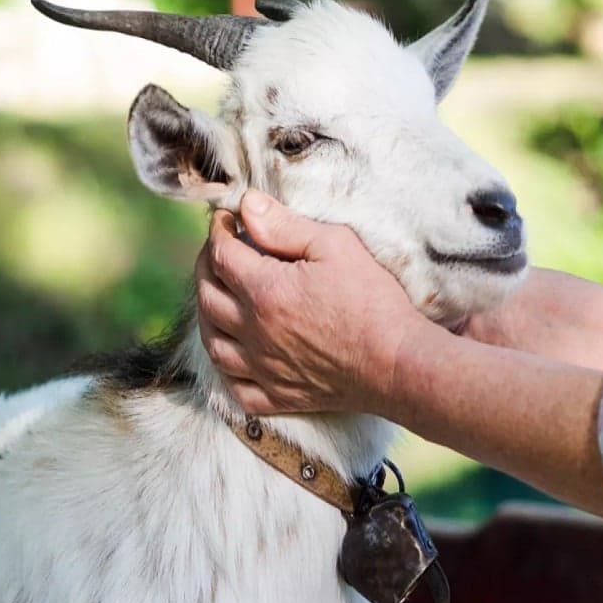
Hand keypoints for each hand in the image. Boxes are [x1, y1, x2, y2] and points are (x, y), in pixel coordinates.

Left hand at [195, 191, 421, 413]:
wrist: (397, 363)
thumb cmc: (372, 302)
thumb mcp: (335, 246)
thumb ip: (284, 226)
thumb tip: (247, 206)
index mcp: (264, 291)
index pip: (221, 255)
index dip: (217, 232)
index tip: (224, 220)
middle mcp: (254, 332)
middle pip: (207, 297)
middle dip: (206, 267)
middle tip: (217, 252)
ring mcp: (263, 369)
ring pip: (213, 343)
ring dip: (208, 315)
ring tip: (217, 297)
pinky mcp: (278, 397)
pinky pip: (235, 388)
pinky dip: (226, 370)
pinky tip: (234, 353)